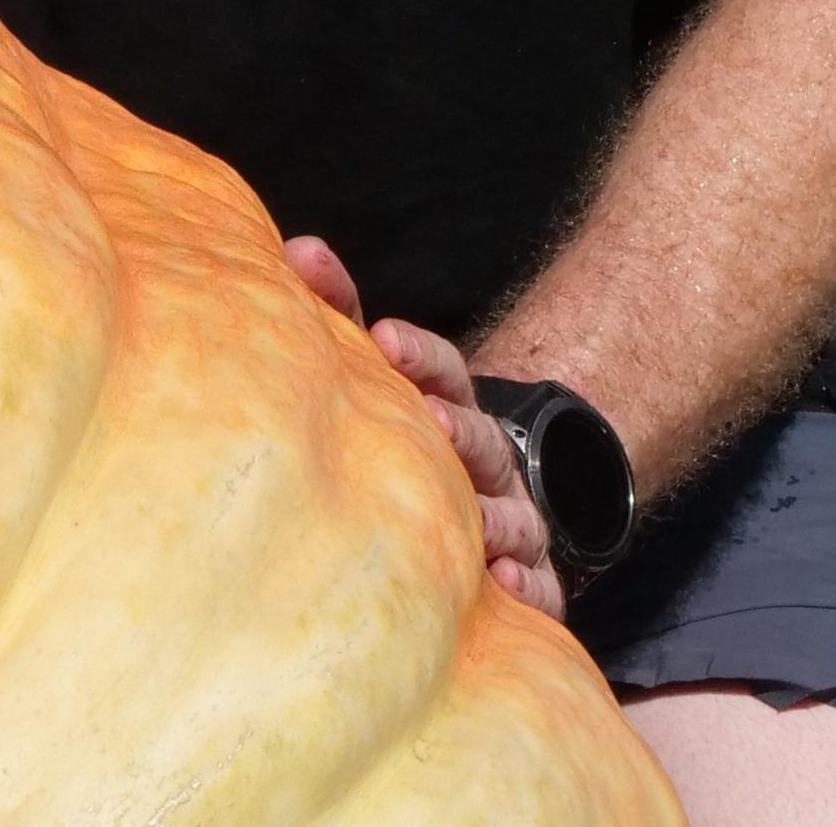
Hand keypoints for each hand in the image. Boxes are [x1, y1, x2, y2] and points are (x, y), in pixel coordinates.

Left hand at [281, 235, 566, 624]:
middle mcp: (489, 458)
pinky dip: (530, 586)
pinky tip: (507, 582)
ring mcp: (515, 516)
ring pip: (513, 511)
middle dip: (459, 426)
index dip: (418, 355)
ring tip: (476, 521)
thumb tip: (295, 250)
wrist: (489, 505)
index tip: (387, 339)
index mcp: (450, 407)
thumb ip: (342, 322)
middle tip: (432, 420)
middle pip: (479, 437)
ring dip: (496, 513)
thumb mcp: (382, 389)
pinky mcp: (533, 579)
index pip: (442, 370)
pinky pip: (540, 586)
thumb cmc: (411, 447)